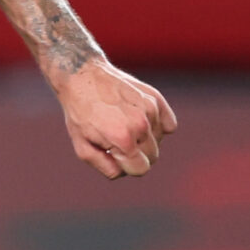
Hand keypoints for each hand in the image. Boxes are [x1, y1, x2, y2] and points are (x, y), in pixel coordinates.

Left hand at [56, 59, 176, 178]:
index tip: (116, 155)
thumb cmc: (80, 114)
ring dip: (145, 138)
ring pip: (159, 141)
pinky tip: (139, 118)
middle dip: (136, 154)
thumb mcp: (82, 146)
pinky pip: (170, 125)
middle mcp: (140, 125)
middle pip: (152, 156)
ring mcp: (151, 110)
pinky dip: (158, 125)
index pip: (141, 169)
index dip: (128, 167)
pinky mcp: (156, 99)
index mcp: (122, 140)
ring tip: (123, 123)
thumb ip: (105, 166)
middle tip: (117, 139)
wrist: (82, 77)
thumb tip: (124, 172)